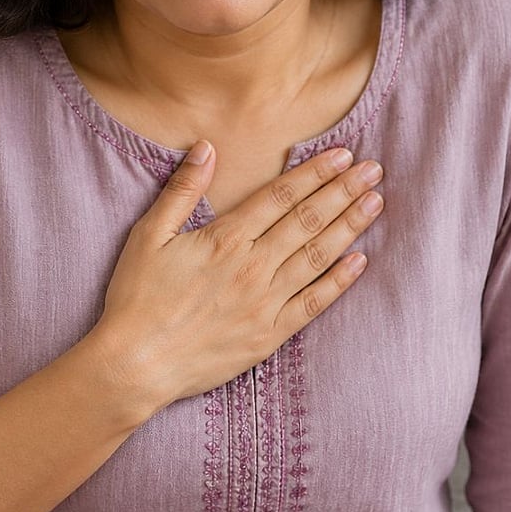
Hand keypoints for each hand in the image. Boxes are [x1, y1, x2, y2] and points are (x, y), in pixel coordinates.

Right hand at [96, 143, 382, 413]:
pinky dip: (339, 281)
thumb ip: (182, 190)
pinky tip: (360, 261)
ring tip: (375, 202)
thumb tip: (205, 147)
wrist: (135, 365)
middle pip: (308, 220)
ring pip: (317, 256)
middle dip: (343, 191)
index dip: (314, 172)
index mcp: (225, 238)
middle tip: (373, 170)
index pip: (281, 196)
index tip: (342, 154)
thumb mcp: (149, 234)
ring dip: (349, 226)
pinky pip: (313, 303)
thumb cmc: (136, 297)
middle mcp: (252, 266)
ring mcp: (264, 302)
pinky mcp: (269, 335)